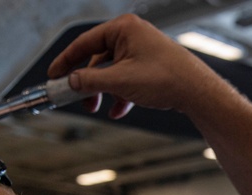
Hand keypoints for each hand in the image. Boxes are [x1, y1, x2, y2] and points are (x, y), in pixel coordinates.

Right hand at [47, 14, 223, 118]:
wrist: (198, 92)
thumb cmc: (167, 78)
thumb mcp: (120, 81)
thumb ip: (90, 81)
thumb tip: (70, 82)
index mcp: (123, 29)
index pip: (84, 43)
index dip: (66, 61)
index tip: (53, 76)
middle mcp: (132, 35)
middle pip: (97, 58)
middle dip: (88, 82)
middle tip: (78, 99)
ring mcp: (142, 50)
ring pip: (111, 71)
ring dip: (103, 91)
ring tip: (99, 108)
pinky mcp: (150, 66)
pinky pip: (126, 78)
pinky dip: (120, 94)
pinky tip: (118, 110)